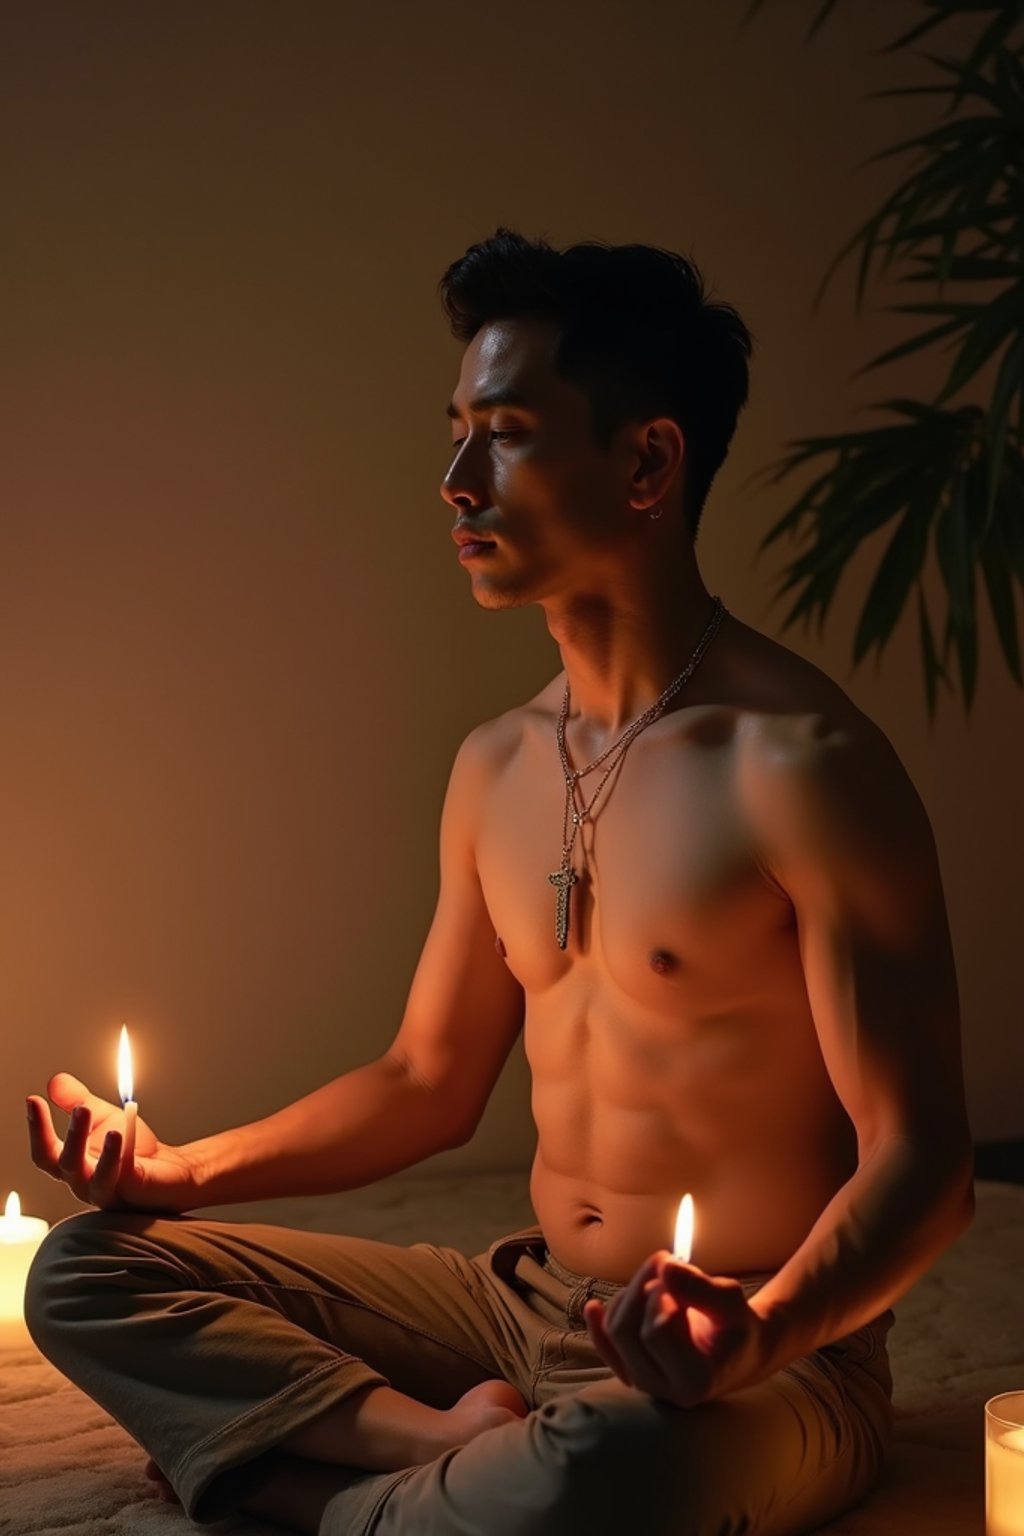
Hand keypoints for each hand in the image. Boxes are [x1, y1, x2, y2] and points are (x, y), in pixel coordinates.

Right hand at [27, 1072, 198, 1212]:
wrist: (168, 1166)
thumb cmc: (129, 1147)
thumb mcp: (99, 1116)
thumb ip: (76, 1100)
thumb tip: (55, 1081)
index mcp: (71, 1165)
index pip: (45, 1153)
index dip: (37, 1129)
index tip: (33, 1100)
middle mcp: (85, 1183)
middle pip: (69, 1166)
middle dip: (74, 1136)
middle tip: (82, 1109)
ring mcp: (110, 1190)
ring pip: (99, 1178)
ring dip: (106, 1154)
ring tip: (114, 1132)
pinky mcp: (136, 1191)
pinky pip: (129, 1177)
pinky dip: (129, 1159)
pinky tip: (132, 1139)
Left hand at [584, 1251, 773, 1408]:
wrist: (739, 1350)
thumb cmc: (737, 1325)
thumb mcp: (732, 1303)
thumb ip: (701, 1287)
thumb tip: (665, 1267)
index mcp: (694, 1381)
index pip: (655, 1329)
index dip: (662, 1294)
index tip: (682, 1275)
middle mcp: (664, 1390)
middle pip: (626, 1330)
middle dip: (640, 1286)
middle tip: (665, 1261)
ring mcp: (645, 1383)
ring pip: (613, 1331)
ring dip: (629, 1293)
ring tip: (659, 1279)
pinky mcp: (633, 1372)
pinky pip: (605, 1346)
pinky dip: (597, 1323)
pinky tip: (594, 1306)